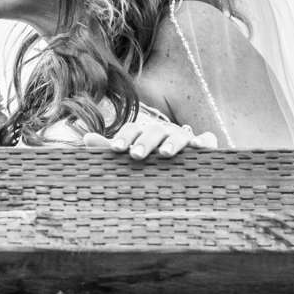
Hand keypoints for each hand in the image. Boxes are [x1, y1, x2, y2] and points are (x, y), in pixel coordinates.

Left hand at [82, 110, 217, 159]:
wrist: (184, 164)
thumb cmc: (152, 159)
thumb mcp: (132, 152)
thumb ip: (111, 148)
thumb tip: (85, 139)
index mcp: (145, 132)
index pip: (133, 129)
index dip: (124, 137)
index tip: (116, 149)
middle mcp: (164, 131)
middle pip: (154, 131)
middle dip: (145, 142)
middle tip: (136, 155)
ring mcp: (185, 136)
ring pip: (179, 134)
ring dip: (172, 142)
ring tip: (165, 154)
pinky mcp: (205, 145)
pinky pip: (208, 140)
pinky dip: (205, 142)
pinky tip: (199, 149)